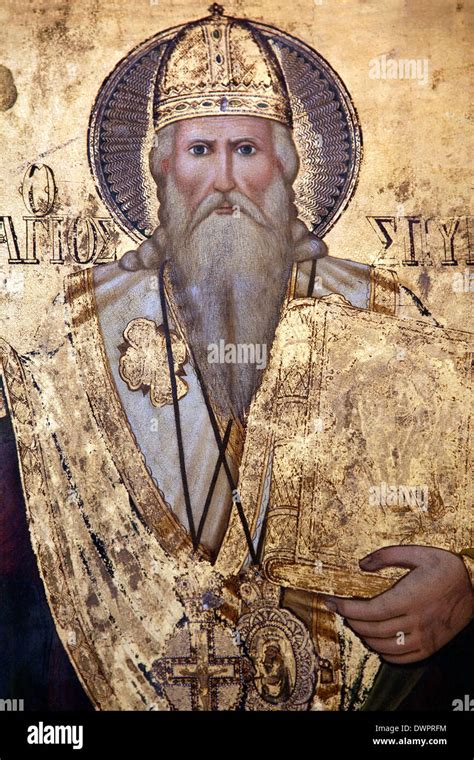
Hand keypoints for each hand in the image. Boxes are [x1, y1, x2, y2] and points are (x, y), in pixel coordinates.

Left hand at [323, 545, 473, 663]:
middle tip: (341, 609)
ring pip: (384, 646)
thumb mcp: (417, 552)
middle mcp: (415, 621)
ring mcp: (424, 637)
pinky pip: (401, 658)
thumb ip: (386, 556)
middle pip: (372, 629)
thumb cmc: (445, 567)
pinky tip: (376, 640)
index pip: (369, 611)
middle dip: (351, 620)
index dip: (346, 608)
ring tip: (356, 622)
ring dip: (364, 636)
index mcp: (409, 598)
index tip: (332, 602)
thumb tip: (361, 564)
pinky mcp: (431, 646)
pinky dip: (383, 652)